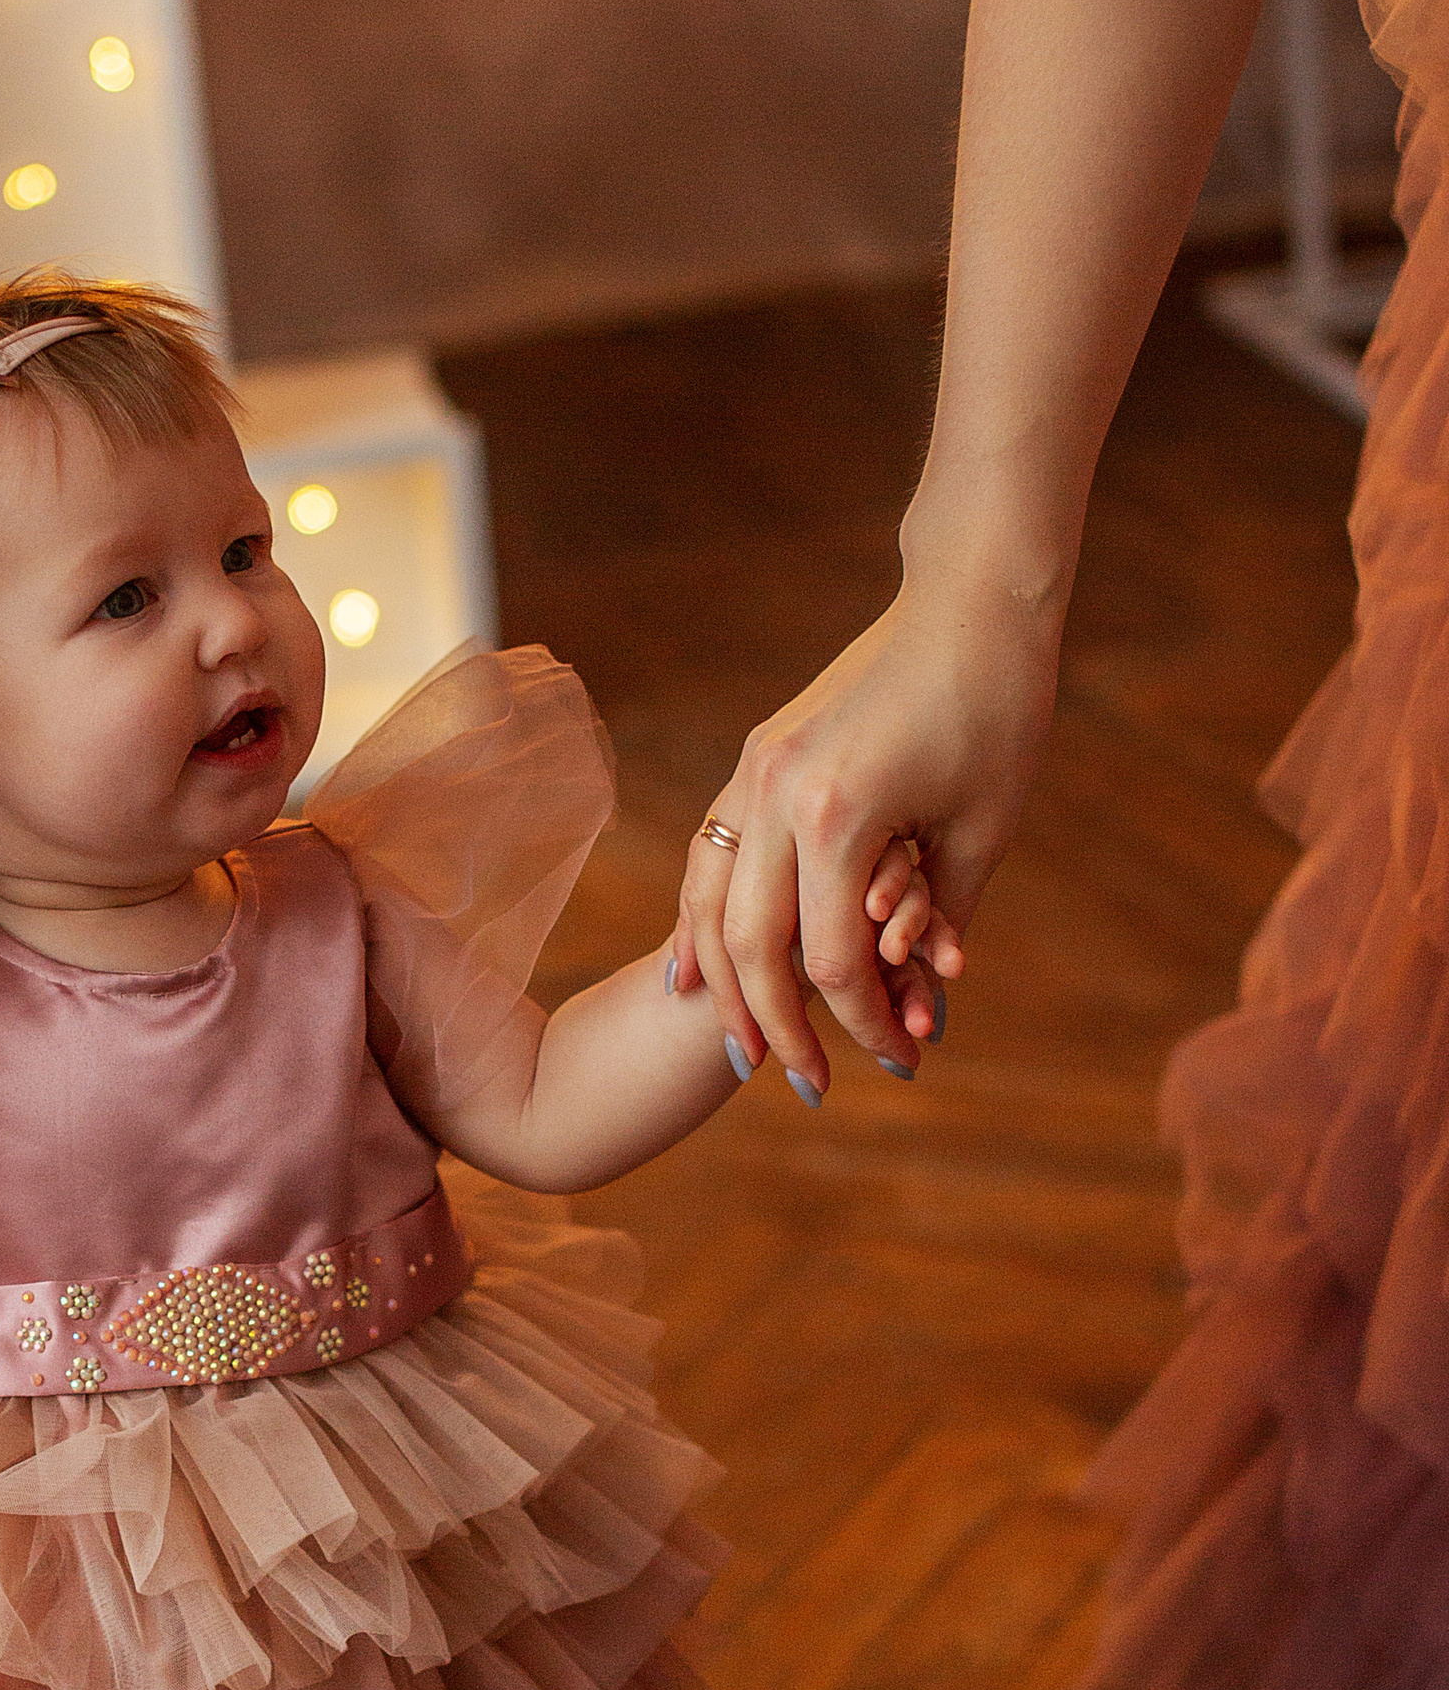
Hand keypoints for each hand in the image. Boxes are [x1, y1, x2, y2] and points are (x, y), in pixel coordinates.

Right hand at [669, 572, 1059, 1093]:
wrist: (969, 603)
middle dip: (782, 1027)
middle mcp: (777, 794)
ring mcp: (754, 771)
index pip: (831, 959)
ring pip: (708, 904)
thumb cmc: (997, 712)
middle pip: (750, 947)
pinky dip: (699, 920)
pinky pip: (708, 857)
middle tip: (812, 1086)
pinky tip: (692, 970)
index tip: (905, 1058)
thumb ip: (938, 922)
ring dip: (723, 985)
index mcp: (839, 815)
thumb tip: (924, 1006)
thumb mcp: (982, 830)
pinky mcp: (755, 759)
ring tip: (743, 1048)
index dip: (867, 1021)